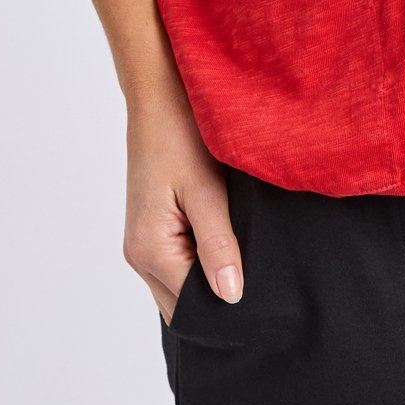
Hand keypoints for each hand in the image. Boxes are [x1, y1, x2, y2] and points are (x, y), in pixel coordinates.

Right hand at [123, 87, 244, 323]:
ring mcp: (142, 244)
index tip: (265, 300)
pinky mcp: (151, 230)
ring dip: (209, 282)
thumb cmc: (180, 135)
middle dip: (219, 302)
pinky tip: (228, 244)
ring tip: (249, 263)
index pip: (192, 306)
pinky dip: (201, 264)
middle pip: (182, 305)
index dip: (228, 308)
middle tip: (263, 287)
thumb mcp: (206, 190)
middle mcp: (139, 255)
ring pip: (179, 287)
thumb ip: (218, 245)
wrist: (160, 97)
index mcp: (150, 250)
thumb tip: (231, 297)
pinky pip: (177, 265)